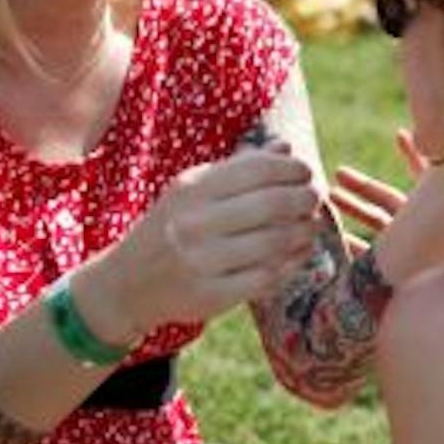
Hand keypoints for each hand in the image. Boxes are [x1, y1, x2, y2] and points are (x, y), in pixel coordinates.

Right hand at [87, 141, 323, 339]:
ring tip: (310, 227)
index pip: (256, 169)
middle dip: (303, 199)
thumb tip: (285, 148)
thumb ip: (240, 169)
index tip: (305, 172)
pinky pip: (265, 277)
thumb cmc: (172, 226)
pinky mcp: (210, 295)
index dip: (290, 169)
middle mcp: (194, 223)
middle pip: (270, 204)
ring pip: (273, 242)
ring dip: (302, 233)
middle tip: (315, 199)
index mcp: (191, 189)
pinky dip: (289, 265)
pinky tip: (297, 256)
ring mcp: (201, 261)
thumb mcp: (193, 191)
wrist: (128, 282)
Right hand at [331, 130, 443, 263]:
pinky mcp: (400, 276)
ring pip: (377, 225)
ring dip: (354, 211)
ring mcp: (411, 253)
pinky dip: (355, 247)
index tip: (401, 134)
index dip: (415, 156)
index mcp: (442, 218)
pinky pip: (373, 258)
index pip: (426, 179)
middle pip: (389, 201)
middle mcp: (426, 232)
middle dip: (363, 188)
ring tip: (329, 199)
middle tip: (337, 175)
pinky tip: (337, 237)